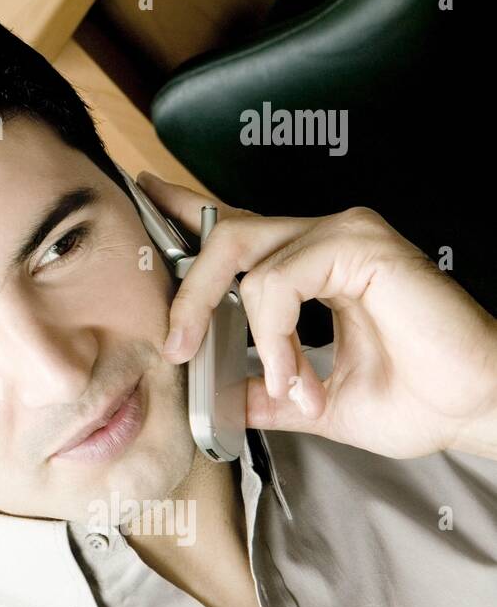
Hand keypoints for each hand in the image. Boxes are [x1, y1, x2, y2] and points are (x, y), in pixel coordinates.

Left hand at [138, 170, 496, 459]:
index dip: (185, 208)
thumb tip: (213, 396)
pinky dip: (274, 335)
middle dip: (188, 293)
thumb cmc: (419, 400)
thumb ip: (260, 390)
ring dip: (248, 334)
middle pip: (223, 235)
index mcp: (312, 265)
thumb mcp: (312, 400)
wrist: (477, 412)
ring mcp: (344, 234)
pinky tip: (296, 373)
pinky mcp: (360, 245)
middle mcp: (324, 239)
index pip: (235, 227)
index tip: (143, 194)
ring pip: (242, 258)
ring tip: (282, 385)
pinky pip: (277, 282)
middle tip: (177, 347)